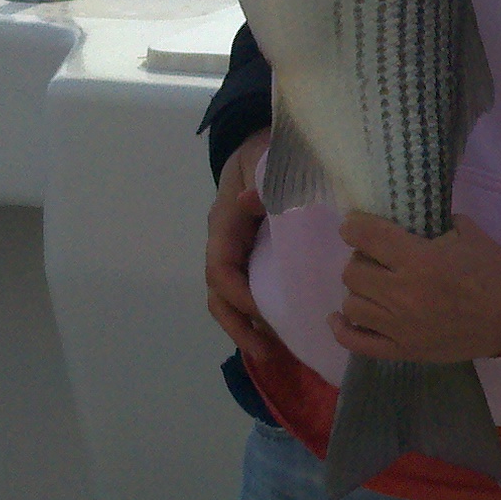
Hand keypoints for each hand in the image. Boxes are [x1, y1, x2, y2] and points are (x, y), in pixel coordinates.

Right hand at [206, 129, 280, 372]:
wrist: (263, 144)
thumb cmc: (267, 153)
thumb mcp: (266, 160)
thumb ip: (261, 180)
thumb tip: (248, 201)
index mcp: (225, 223)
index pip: (221, 267)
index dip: (238, 293)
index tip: (263, 311)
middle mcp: (225, 243)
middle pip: (219, 293)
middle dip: (238, 325)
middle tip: (264, 353)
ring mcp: (237, 253)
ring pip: (230, 299)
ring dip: (246, 328)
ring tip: (271, 355)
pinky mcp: (253, 258)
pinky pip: (250, 291)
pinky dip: (260, 316)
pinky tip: (281, 335)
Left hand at [332, 211, 500, 363]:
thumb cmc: (492, 272)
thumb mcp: (469, 234)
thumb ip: (436, 223)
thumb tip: (411, 218)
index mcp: (419, 260)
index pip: (367, 237)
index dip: (353, 227)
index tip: (353, 226)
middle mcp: (402, 293)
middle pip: (353, 271)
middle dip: (360, 259)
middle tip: (375, 258)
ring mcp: (399, 326)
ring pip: (351, 304)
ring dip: (358, 290)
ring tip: (372, 286)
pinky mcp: (402, 350)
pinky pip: (357, 342)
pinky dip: (342, 328)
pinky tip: (341, 317)